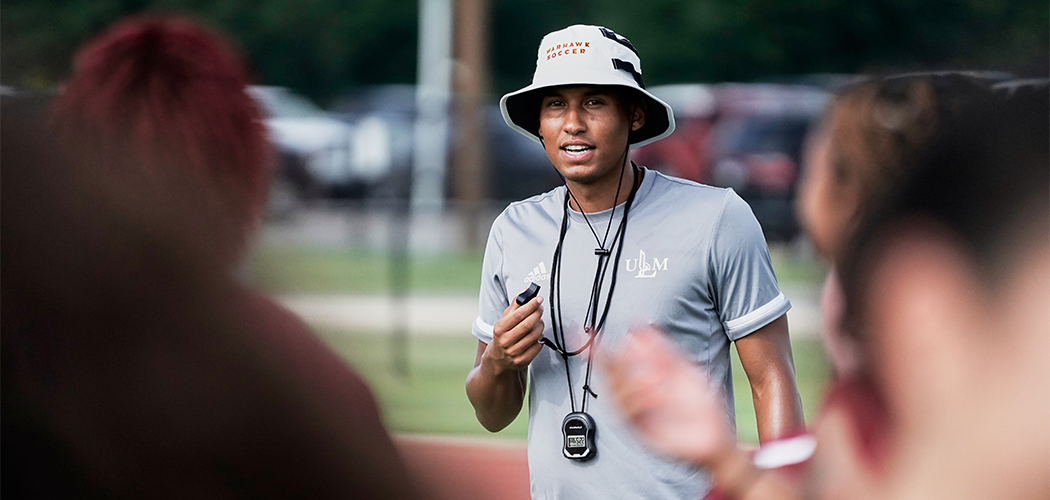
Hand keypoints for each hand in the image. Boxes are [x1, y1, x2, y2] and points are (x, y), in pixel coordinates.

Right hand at [483, 290, 544, 374]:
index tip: (538, 299)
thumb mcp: (504, 320)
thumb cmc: (503, 335)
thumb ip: (515, 306)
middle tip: (541, 309)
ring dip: (540, 326)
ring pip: (535, 336)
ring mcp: (514, 353)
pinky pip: (537, 347)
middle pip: (528, 325)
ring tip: (539, 322)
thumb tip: (525, 291)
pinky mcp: (522, 361)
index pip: (518, 315)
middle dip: (537, 314)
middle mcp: (505, 341)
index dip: (530, 305)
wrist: (498, 359)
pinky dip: (540, 339)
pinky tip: (537, 335)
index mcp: (499, 329)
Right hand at [601, 327, 735, 466]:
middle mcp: (633, 400)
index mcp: (639, 383)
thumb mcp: (682, 370)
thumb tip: (640, 327)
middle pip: (608, 379)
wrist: (715, 436)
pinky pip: (630, 416)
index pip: (613, 363)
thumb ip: (662, 350)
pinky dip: (642, 401)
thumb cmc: (699, 407)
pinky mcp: (640, 433)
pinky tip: (658, 393)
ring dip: (633, 382)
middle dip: (605, 361)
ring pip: (616, 397)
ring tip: (656, 376)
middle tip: (612, 349)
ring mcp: (635, 417)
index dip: (597, 349)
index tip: (586, 334)